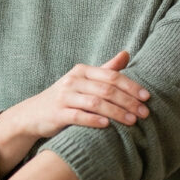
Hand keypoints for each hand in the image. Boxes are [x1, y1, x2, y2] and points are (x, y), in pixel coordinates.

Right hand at [12, 51, 150, 137]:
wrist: (33, 114)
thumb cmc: (66, 97)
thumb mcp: (84, 81)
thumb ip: (105, 69)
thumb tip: (126, 53)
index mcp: (82, 71)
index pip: (111, 76)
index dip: (131, 86)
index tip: (147, 97)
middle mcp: (73, 81)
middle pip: (106, 89)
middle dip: (128, 101)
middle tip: (144, 113)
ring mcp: (64, 97)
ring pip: (95, 103)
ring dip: (116, 112)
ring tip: (132, 121)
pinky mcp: (57, 114)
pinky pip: (78, 116)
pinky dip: (94, 120)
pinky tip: (107, 125)